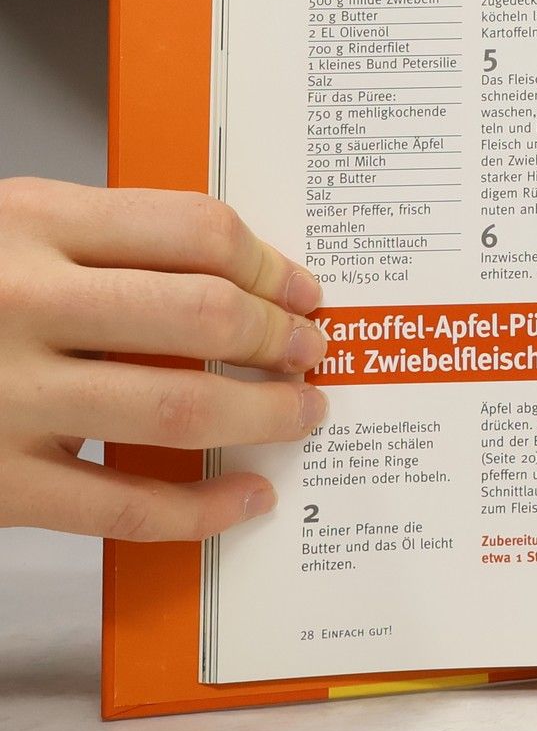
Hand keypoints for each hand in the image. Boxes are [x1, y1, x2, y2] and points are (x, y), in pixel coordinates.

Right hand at [0, 179, 328, 539]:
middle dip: (279, 337)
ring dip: (265, 414)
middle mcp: (24, 303)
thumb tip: (239, 278)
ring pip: (179, 407)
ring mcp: (6, 397)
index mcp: (33, 223)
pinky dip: (202, 508)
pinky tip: (246, 496)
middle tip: (311, 351)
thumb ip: (105, 244)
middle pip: (202, 314)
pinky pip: (122, 505)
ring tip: (299, 413)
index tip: (303, 290)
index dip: (272, 264)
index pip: (195, 230)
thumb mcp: (12, 230)